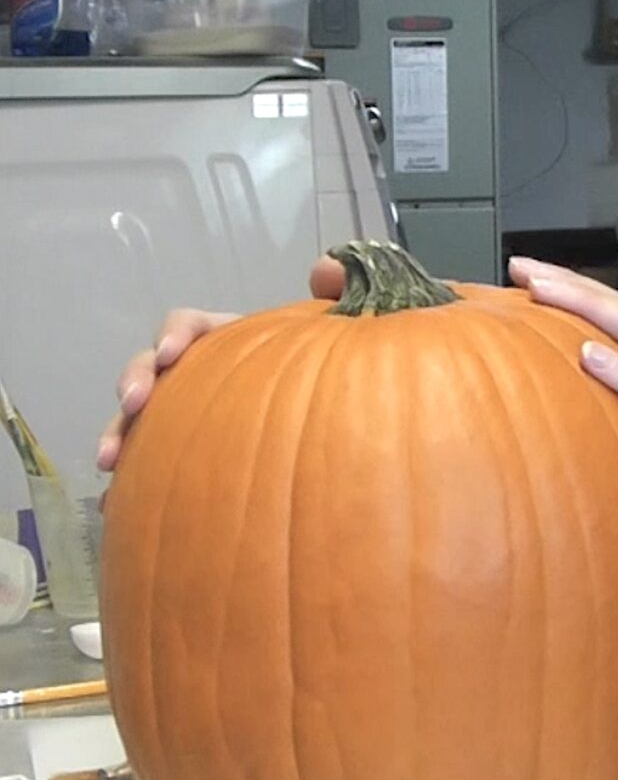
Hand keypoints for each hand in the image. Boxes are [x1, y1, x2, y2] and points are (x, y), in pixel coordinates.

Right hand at [97, 256, 345, 470]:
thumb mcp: (345, 326)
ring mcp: (191, 416)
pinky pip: (151, 468)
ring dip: (119, 434)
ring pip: (142, 419)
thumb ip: (342, 290)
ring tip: (110, 463)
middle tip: (133, 404)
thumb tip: (324, 271)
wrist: (340, 428)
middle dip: (133, 381)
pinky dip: (130, 485)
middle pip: (153, 369)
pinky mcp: (188, 456)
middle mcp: (203, 376)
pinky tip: (113, 508)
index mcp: (230, 343)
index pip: (192, 325)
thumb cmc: (336, 372)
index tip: (171, 354)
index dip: (175, 334)